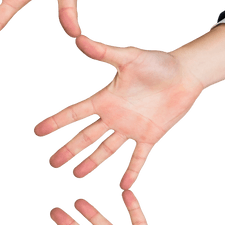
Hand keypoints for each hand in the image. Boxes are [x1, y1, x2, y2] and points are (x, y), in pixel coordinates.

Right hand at [33, 36, 204, 187]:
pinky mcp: (150, 136)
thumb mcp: (130, 56)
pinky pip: (138, 157)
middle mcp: (114, 116)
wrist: (186, 73)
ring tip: (77, 175)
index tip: (38, 132)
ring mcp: (131, 128)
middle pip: (86, 136)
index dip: (57, 122)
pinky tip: (124, 185)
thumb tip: (80, 39)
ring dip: (91, 163)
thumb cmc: (158, 62)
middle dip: (69, 150)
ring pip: (106, 150)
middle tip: (52, 163)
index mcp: (106, 99)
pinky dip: (132, 171)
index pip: (76, 113)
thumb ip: (105, 51)